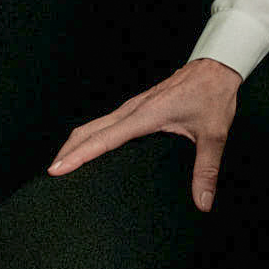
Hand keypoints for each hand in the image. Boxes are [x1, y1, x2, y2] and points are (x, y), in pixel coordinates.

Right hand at [48, 58, 242, 211]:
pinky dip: (90, 135)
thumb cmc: (213, 95)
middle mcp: (133, 109)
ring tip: (62, 165)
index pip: (103, 139)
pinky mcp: (138, 106)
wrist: (217, 67)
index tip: (56, 169)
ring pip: (95, 124)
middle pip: (89, 130)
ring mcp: (134, 106)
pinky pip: (106, 122)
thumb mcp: (213, 134)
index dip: (78, 155)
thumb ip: (206, 169)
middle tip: (50, 176)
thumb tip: (203, 201)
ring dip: (76, 142)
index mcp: (145, 116)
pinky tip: (90, 148)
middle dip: (67, 151)